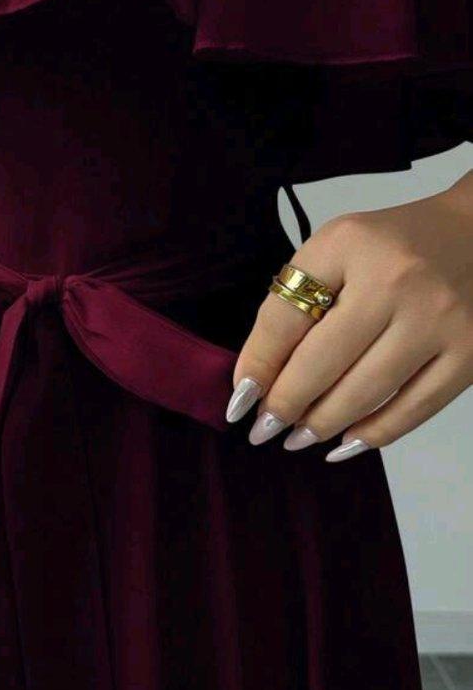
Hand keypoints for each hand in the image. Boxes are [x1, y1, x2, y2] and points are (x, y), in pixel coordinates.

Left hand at [225, 174, 472, 460]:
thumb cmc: (393, 245)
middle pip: (322, 362)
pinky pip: (414, 408)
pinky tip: (343, 444)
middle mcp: (396, 281)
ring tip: (296, 439)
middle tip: (262, 429)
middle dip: (285, 404)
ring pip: (366, 392)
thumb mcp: (337, 248)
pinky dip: (374, 434)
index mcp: (349, 245)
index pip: (286, 316)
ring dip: (322, 425)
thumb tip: (263, 375)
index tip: (239, 399)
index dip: (256, 364)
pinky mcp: (471, 353)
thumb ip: (299, 299)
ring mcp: (439, 320)